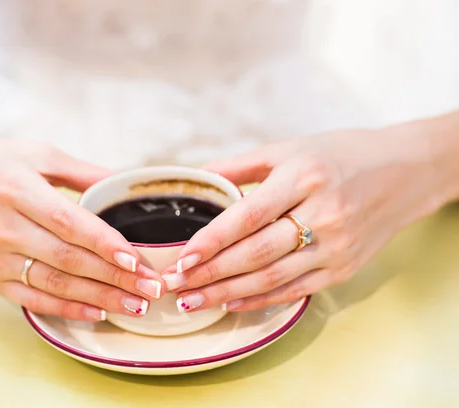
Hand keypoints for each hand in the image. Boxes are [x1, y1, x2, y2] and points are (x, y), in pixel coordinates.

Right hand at [0, 134, 163, 319]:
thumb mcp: (33, 153)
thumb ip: (81, 171)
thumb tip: (126, 182)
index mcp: (15, 188)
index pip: (68, 222)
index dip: (104, 243)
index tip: (137, 259)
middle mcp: (1, 226)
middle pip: (67, 259)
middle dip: (114, 277)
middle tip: (151, 288)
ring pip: (54, 284)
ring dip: (98, 298)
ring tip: (135, 305)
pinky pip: (31, 300)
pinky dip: (65, 309)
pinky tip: (96, 313)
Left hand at [163, 127, 439, 311]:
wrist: (403, 172)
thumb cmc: (339, 155)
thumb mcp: (289, 148)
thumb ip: (241, 163)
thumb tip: (198, 175)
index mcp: (304, 177)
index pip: (247, 216)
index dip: (212, 240)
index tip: (182, 257)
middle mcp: (323, 214)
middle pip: (256, 253)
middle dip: (210, 273)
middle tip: (175, 285)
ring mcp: (337, 245)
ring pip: (272, 277)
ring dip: (228, 292)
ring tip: (193, 300)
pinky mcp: (345, 267)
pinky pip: (296, 289)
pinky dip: (261, 298)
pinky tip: (232, 302)